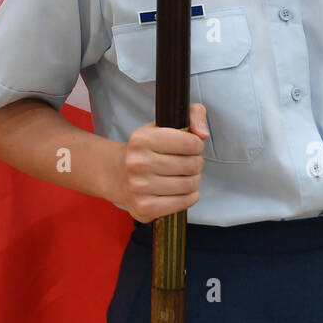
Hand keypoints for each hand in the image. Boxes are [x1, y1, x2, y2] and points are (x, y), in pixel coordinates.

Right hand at [116, 102, 209, 223]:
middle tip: (189, 163)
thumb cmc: (148, 149)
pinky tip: (185, 191)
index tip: (192, 147)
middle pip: (191, 165)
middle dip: (196, 164)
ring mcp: (138, 187)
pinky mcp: (144, 207)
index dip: (197, 145)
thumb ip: (193, 114)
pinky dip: (190, 197)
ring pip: (188, 185)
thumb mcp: (165, 123)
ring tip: (185, 176)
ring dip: (194, 180)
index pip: (190, 143)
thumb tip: (203, 133)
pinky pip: (181, 203)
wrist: (119, 174)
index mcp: (141, 139)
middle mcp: (137, 163)